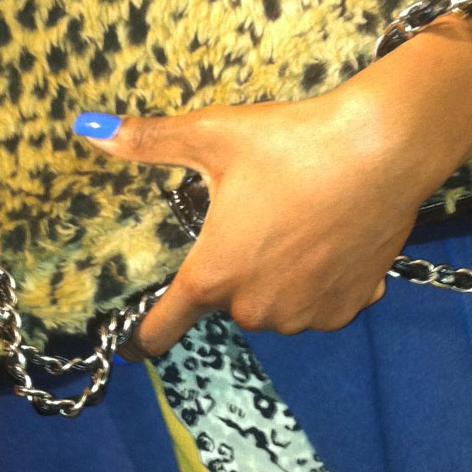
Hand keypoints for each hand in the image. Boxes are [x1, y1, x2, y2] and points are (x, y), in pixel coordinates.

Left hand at [76, 0, 471, 356]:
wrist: (384, 149)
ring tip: (290, 226)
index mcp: (213, 276)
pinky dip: (315, 283)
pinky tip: (326, 241)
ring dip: (271, 281)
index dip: (140, 339)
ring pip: (271, 306)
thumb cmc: (292, 143)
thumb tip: (86, 126)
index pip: (161, 330)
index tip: (130, 345)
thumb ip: (148, 141)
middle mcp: (257, 309)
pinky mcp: (349, 307)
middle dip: (227, 274)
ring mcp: (306, 314)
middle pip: (224, 305)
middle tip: (248, 223)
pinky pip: (315, 306)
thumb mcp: (213, 136)